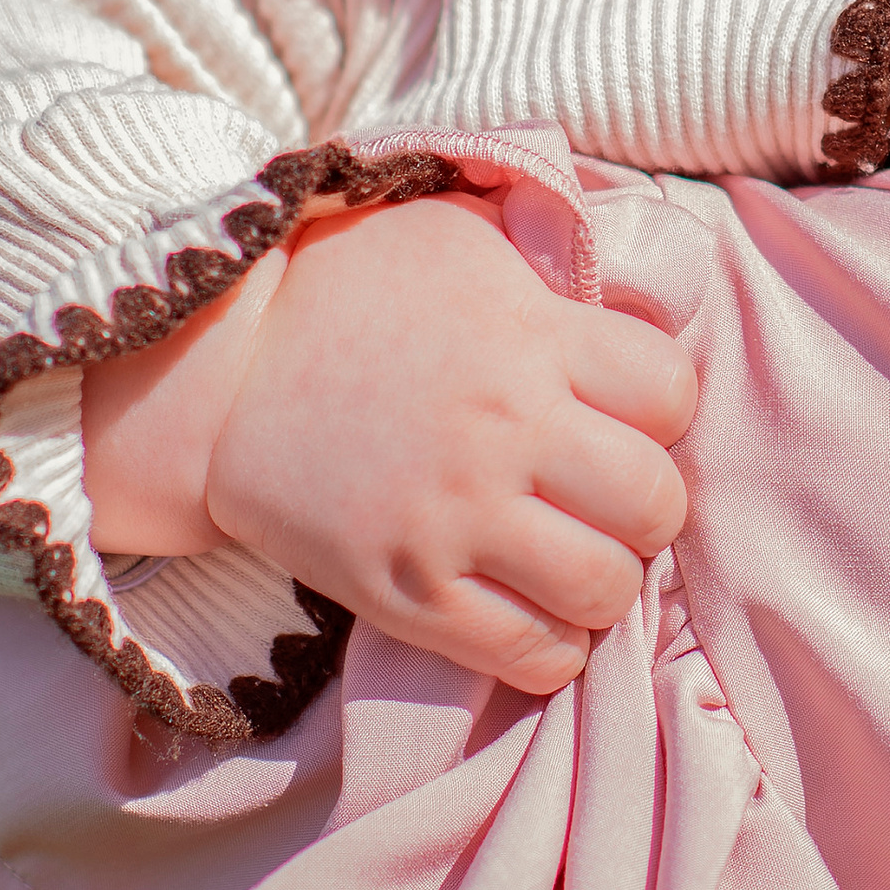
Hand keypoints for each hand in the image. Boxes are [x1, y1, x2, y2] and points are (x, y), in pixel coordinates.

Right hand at [82, 190, 695, 691]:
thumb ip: (553, 256)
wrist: (216, 372)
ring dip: (603, 577)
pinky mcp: (406, 594)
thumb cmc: (350, 287)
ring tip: (568, 549)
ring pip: (607, 589)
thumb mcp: (459, 233)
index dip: (660, 407)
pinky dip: (550, 643)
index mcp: (530, 338)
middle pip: (656, 503)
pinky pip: (532, 656)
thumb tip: (639, 274)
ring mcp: (454, 521)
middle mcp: (504, 431)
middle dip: (646, 503)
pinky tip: (526, 601)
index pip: (673, 392)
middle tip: (604, 493)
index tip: (622, 410)